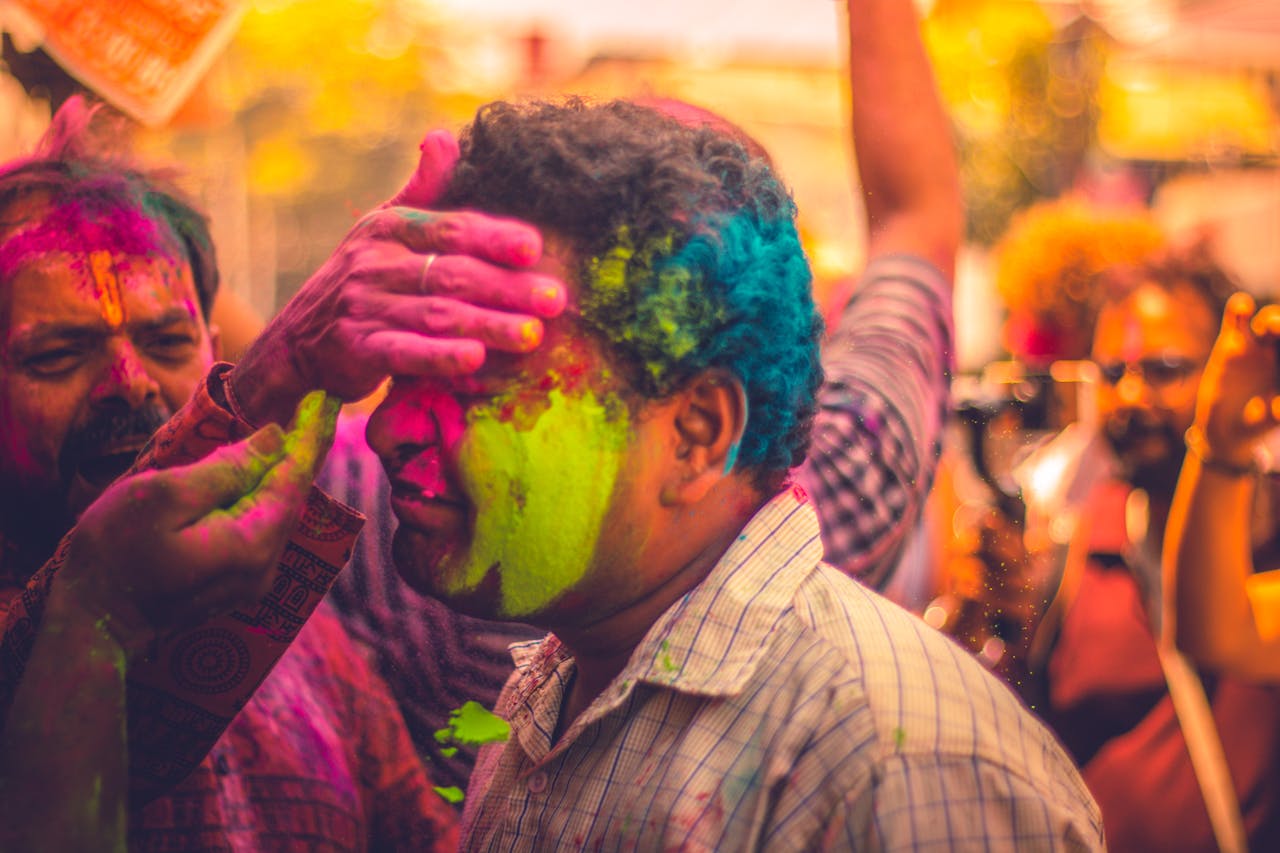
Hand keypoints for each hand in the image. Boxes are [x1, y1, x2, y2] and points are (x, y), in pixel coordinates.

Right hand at [53, 392, 338, 656]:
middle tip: (318, 403)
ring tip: (298, 427)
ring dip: (285, 470)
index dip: (312, 434)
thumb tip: (274, 438)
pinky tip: (262, 472)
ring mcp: (252, 579)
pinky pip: (262, 527)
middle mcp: (265, 565)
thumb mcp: (164, 496)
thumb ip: (226, 468)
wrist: (92, 623)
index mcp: (253, 541)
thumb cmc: (114, 553)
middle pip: (293, 495)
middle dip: (304, 448)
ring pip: (278, 511)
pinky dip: (265, 494)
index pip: (296, 477)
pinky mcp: (236, 582)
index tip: (328, 397)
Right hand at [228, 129, 566, 426]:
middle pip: (452, 274)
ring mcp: (363, 306)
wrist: (296, 339)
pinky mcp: (355, 350)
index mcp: (388, 228)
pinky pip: (404, 352)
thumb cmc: (363, 280)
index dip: (493, 237)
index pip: (449, 228)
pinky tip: (476, 360)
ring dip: (488, 325)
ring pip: (436, 315)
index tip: (535, 247)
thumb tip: (443, 135)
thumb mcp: (385, 227)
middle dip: (507, 287)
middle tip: (556, 300)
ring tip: (533, 335)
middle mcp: (374, 263)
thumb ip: (423, 190)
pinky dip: (440, 356)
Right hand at [1194, 292, 1279, 464]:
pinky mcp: (1231, 342)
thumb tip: (1278, 408)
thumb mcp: (1274, 419)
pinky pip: (1237, 319)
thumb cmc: (1258, 426)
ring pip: (1268, 320)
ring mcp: (1256, 345)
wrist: (1228, 429)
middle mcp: (1278, 351)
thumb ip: (1277, 411)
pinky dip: (1239, 308)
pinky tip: (1243, 306)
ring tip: (1272, 326)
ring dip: (1274, 318)